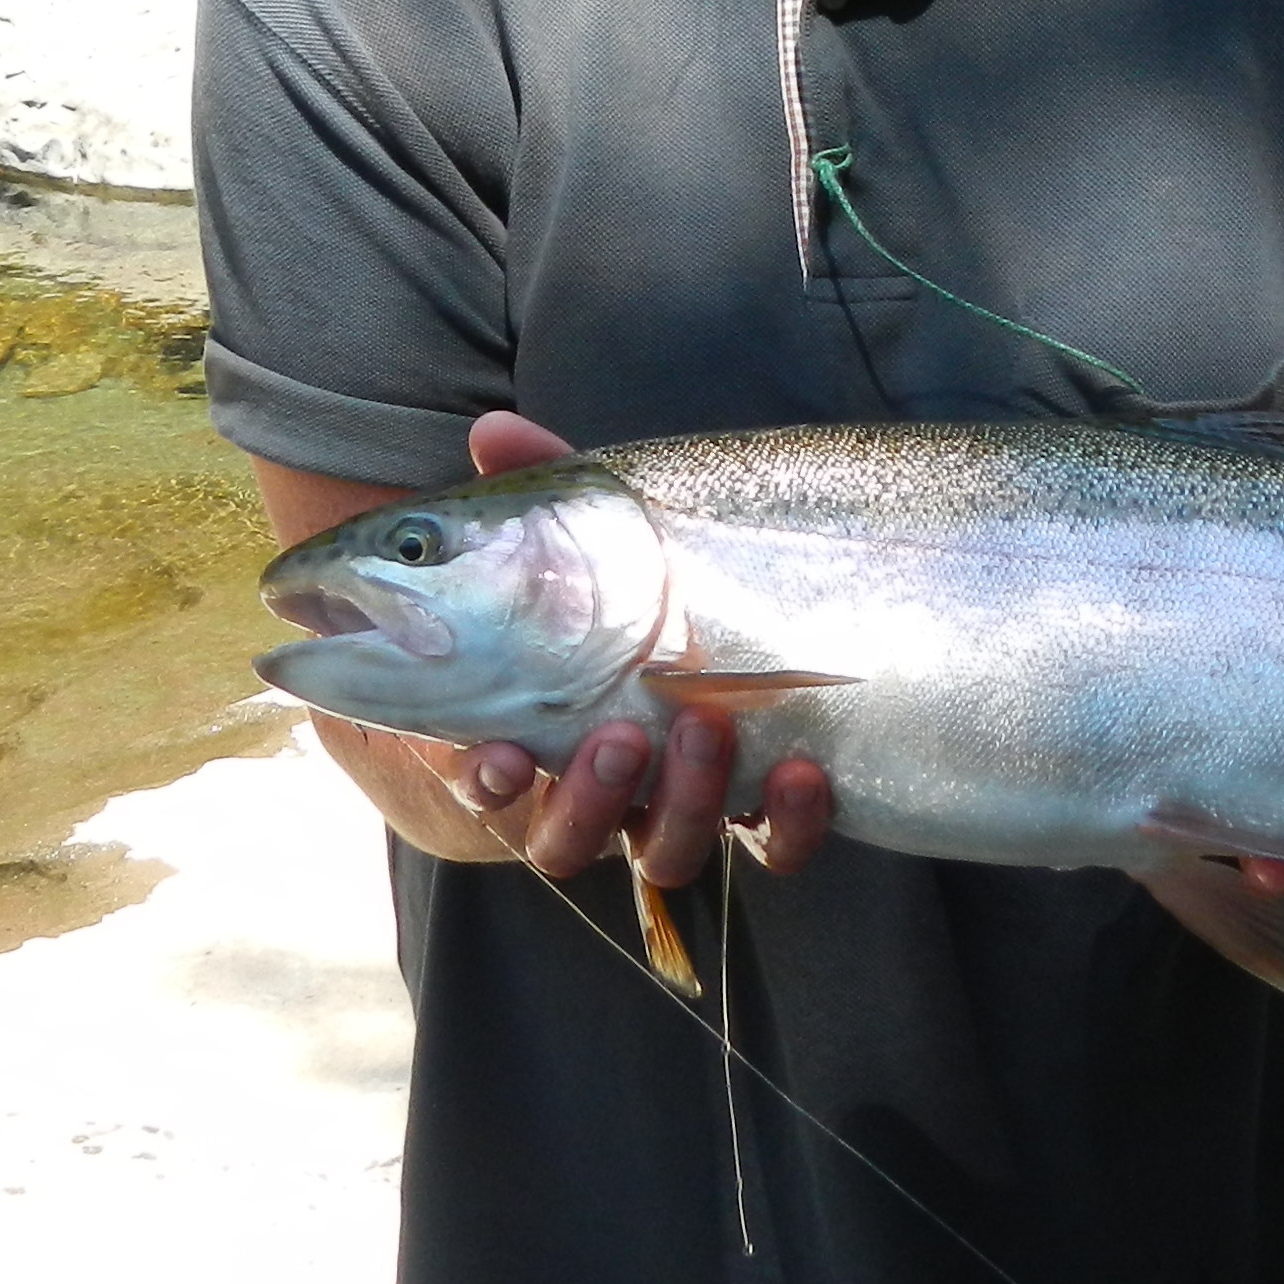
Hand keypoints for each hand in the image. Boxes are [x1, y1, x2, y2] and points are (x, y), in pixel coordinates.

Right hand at [449, 409, 834, 883]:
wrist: (695, 633)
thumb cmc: (607, 595)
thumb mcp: (575, 540)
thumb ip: (537, 492)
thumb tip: (492, 431)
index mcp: (525, 737)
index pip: (484, 783)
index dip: (483, 782)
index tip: (497, 755)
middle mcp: (593, 793)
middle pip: (570, 839)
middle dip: (592, 797)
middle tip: (619, 735)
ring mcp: (672, 810)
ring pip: (664, 851)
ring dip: (684, 802)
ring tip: (705, 724)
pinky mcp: (750, 813)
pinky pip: (768, 846)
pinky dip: (785, 823)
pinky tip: (800, 770)